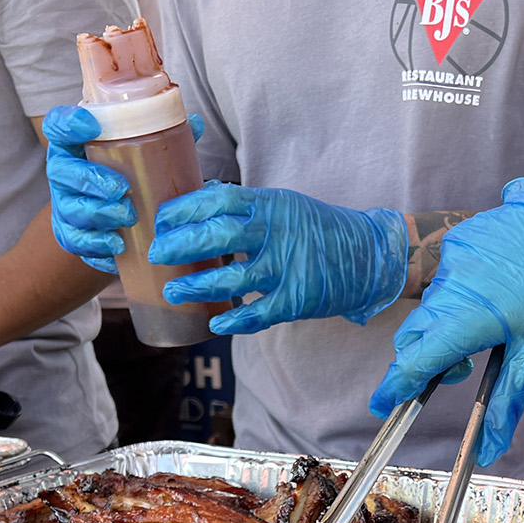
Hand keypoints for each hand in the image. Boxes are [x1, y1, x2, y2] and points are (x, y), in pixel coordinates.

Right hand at [43, 104, 202, 274]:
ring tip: (128, 217)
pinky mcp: (70, 235)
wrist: (114, 216)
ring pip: (70, 209)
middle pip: (62, 171)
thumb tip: (194, 124)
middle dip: (91, 180)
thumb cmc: (127, 175)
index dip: (68, 123)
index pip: (58, 126)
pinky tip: (118, 244)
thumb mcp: (140, 153)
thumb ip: (162, 137)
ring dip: (99, 213)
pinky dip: (97, 244)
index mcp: (74, 144)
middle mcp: (63, 173)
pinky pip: (76, 242)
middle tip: (122, 188)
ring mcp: (63, 205)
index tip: (92, 125)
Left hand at [149, 184, 408, 335]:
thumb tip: (198, 198)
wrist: (367, 256)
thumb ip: (244, 206)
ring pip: (234, 277)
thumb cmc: (317, 229)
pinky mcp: (296, 300)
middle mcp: (277, 233)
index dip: (184, 209)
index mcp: (270, 204)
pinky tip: (213, 324)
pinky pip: (259, 313)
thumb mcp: (283, 205)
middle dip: (181, 244)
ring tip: (172, 291)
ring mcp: (287, 268)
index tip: (160, 220)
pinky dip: (234, 321)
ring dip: (197, 286)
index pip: (218, 200)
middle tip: (156, 253)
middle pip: (220, 235)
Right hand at [368, 177, 523, 465]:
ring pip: (430, 308)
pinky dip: (457, 297)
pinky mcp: (458, 242)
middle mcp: (450, 287)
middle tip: (460, 370)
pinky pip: (445, 280)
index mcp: (467, 318)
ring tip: (488, 329)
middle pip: (413, 336)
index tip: (383, 406)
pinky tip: (493, 295)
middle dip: (422, 361)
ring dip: (444, 328)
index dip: (396, 387)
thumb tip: (489, 446)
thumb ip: (507, 400)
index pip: (415, 361)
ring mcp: (451, 260)